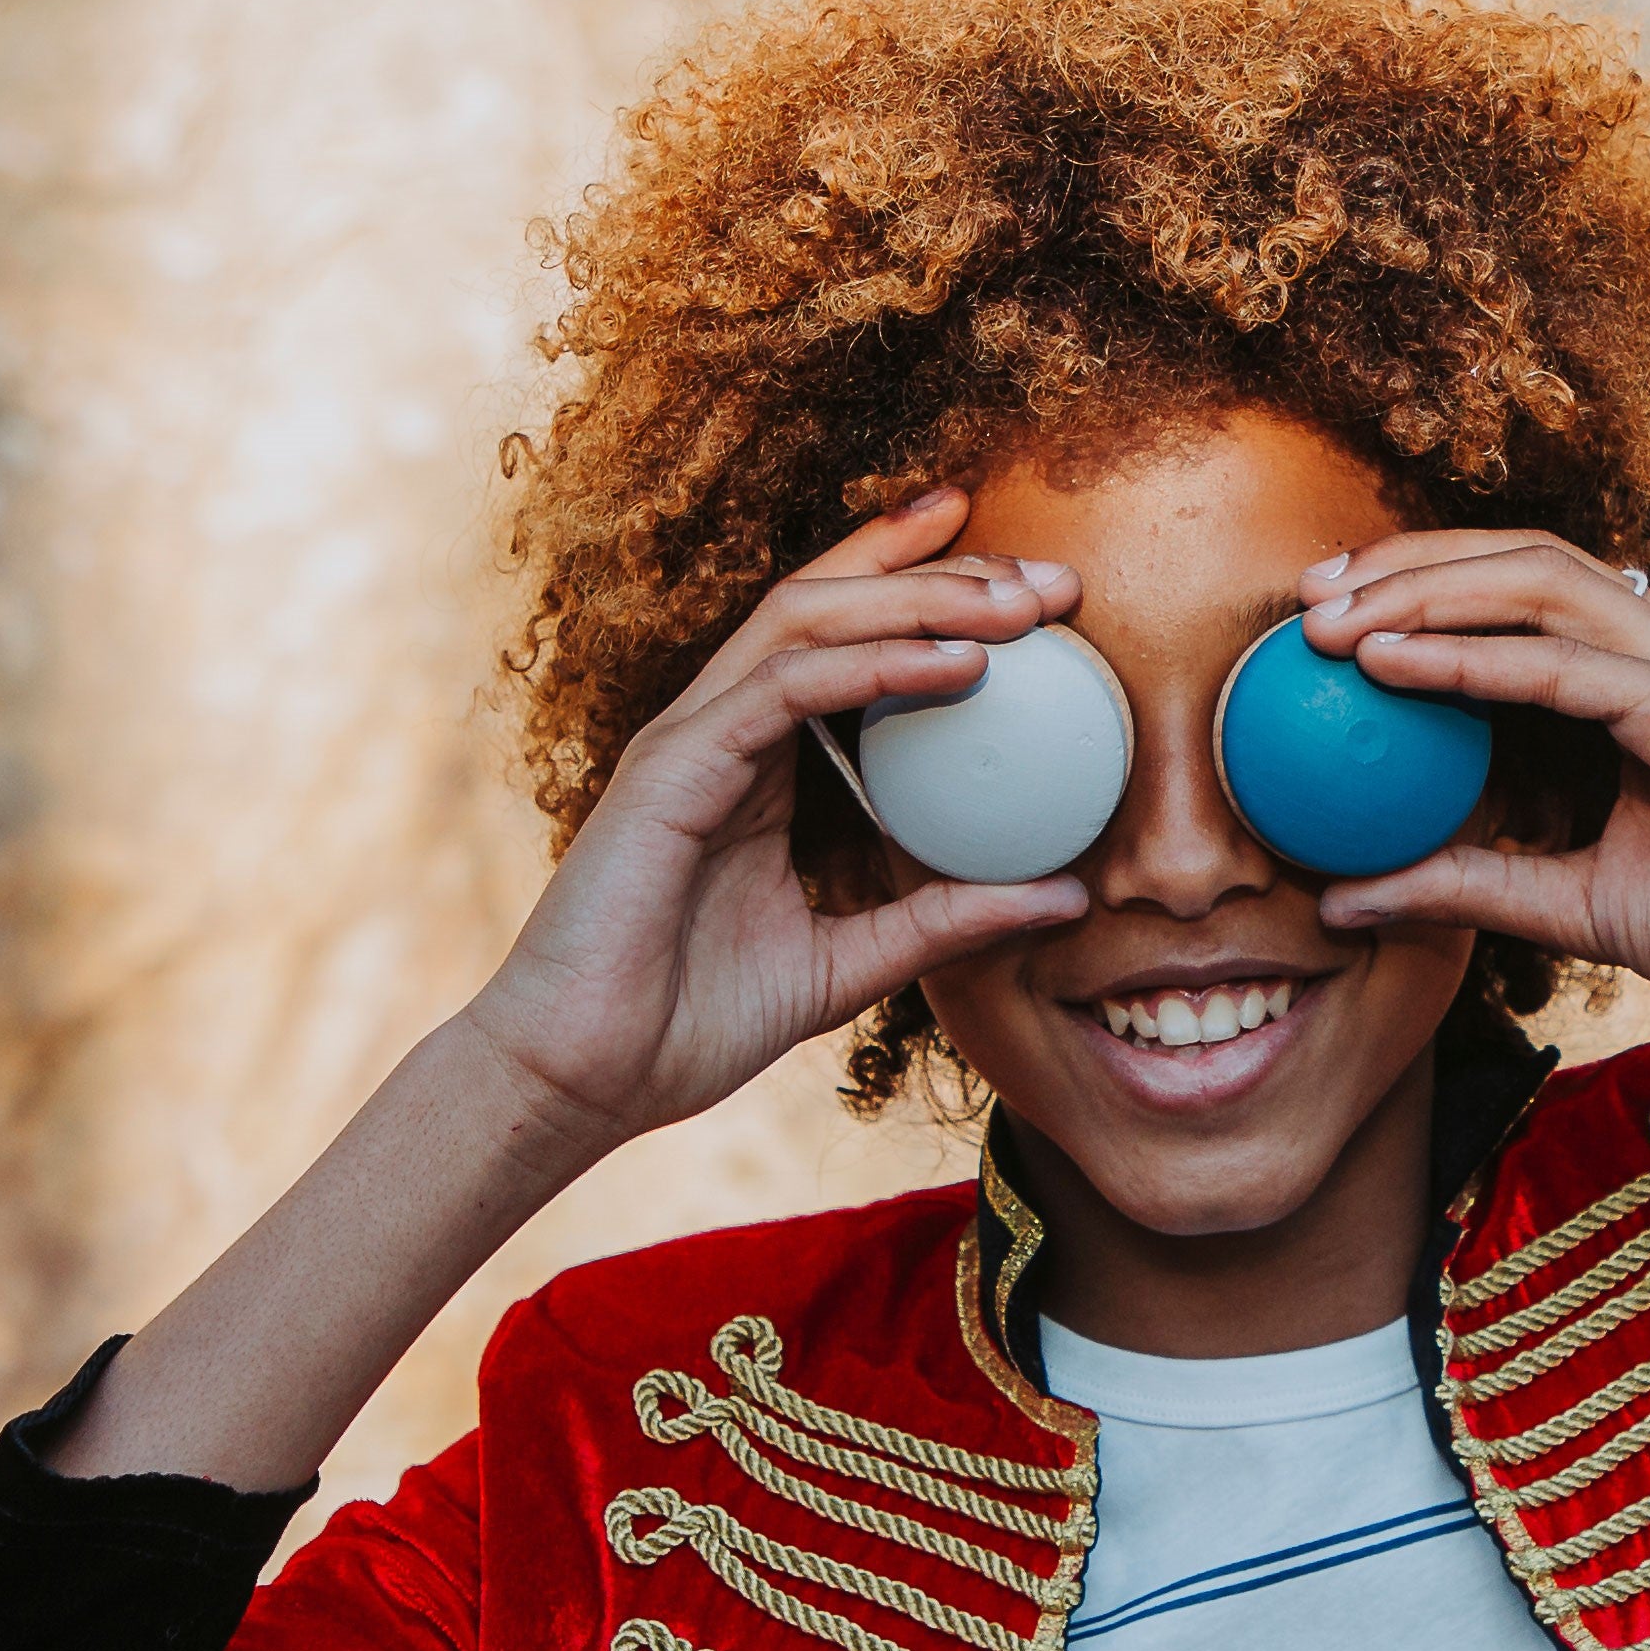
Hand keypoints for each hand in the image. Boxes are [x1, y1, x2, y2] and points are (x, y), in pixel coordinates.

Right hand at [459, 490, 1089, 1152]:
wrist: (583, 1079)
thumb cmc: (688, 1024)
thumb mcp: (850, 965)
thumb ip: (944, 921)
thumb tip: (1066, 897)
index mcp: (755, 760)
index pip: (845, 642)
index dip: (928, 591)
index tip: (1034, 589)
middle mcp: (721, 729)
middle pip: (832, 602)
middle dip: (940, 570)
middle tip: (1048, 577)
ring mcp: (691, 739)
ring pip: (808, 620)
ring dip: (920, 597)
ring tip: (1019, 602)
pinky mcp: (672, 768)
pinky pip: (784, 690)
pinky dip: (875, 666)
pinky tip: (957, 666)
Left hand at [1293, 530, 1649, 1057]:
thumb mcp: (1571, 903)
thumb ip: (1469, 883)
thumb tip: (1345, 897)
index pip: (1528, 594)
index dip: (1425, 587)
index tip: (1322, 618)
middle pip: (1525, 562)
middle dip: (1406, 565)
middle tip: (1303, 596)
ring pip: (1541, 587)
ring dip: (1424, 594)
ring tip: (1329, 621)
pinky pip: (1568, 667)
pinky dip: (1475, 659)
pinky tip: (1395, 665)